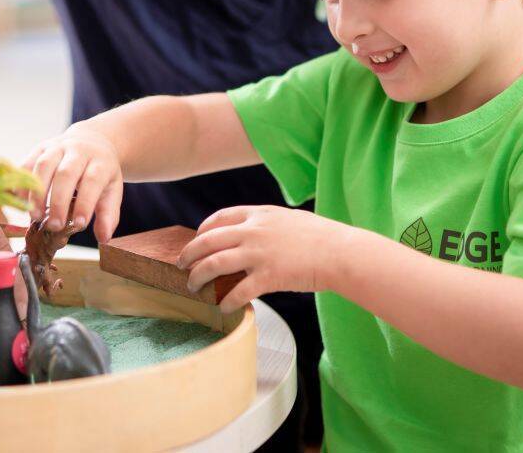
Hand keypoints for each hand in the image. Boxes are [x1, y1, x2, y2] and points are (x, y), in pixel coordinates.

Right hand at [23, 124, 124, 241]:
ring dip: (37, 193)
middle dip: (58, 201)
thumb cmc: (101, 171)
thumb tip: (103, 239)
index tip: (78, 225)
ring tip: (35, 216)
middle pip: (66, 173)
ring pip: (44, 166)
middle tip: (54, 226)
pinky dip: (22, 183)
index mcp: (100, 162)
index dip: (85, 203)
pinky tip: (21, 202)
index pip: (92, 181)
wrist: (91, 141)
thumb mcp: (112, 190)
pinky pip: (28, 163)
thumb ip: (109, 215)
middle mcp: (78, 150)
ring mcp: (57, 146)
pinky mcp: (41, 148)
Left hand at [178, 206, 341, 311]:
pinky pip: (239, 291)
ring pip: (216, 263)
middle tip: (181, 265)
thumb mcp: (289, 219)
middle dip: (190, 253)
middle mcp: (254, 231)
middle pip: (209, 240)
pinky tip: (221, 307)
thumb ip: (268, 224)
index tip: (196, 239)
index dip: (203, 230)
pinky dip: (226, 300)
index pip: (220, 218)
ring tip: (192, 287)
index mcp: (259, 215)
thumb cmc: (320, 237)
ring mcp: (259, 253)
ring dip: (199, 276)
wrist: (340, 252)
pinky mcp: (269, 276)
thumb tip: (255, 231)